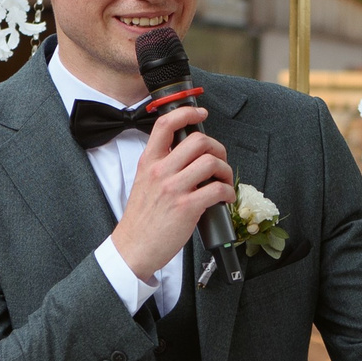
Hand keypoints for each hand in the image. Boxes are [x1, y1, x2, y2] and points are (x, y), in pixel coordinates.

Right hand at [108, 105, 233, 280]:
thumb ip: (161, 165)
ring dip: (226, 170)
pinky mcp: (187, 207)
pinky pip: (218, 189)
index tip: (200, 114)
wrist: (133, 247)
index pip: (165, 124)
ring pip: (211, 162)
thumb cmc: (141, 219)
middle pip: (198, 140)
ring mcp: (174, 188)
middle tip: (219, 159)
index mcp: (148, 162)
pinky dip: (228, 192)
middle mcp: (160, 171)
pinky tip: (224, 197)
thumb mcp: (143, 182)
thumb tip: (186, 154)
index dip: (187, 113)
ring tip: (224, 180)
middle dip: (217, 147)